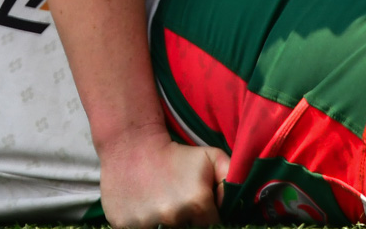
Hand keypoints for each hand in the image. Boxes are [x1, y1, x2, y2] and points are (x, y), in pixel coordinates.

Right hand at [98, 128, 229, 226]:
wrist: (131, 145)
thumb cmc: (175, 154)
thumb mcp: (211, 158)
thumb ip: (232, 180)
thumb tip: (243, 203)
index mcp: (197, 203)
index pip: (212, 227)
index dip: (206, 219)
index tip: (198, 209)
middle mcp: (172, 217)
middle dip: (186, 223)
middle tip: (179, 208)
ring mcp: (144, 225)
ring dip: (165, 224)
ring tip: (161, 208)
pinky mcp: (122, 226)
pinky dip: (144, 226)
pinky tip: (144, 211)